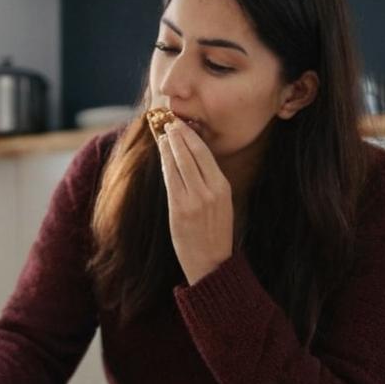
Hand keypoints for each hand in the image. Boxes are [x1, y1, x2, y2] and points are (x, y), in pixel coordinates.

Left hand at [157, 119, 232, 284]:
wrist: (211, 262)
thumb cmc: (214, 233)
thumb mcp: (221, 204)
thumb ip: (209, 183)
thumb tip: (193, 160)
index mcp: (223, 187)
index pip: (205, 154)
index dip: (192, 136)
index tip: (183, 124)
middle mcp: (210, 191)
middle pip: (192, 154)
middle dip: (179, 135)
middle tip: (169, 120)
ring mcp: (194, 199)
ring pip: (180, 163)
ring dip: (170, 145)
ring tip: (163, 131)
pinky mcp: (179, 209)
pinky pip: (170, 179)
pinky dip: (165, 162)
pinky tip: (162, 153)